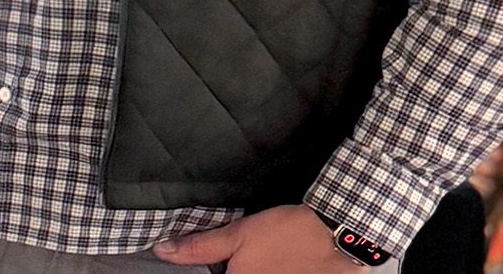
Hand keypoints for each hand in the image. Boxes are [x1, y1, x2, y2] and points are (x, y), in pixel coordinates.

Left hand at [154, 205, 357, 272]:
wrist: (339, 235)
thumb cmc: (287, 234)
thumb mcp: (239, 235)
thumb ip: (200, 248)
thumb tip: (162, 250)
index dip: (208, 272)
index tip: (218, 264)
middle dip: (227, 270)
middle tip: (247, 257)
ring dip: (250, 270)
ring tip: (267, 259)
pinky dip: (268, 272)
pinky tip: (277, 265)